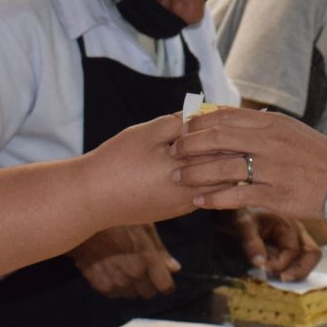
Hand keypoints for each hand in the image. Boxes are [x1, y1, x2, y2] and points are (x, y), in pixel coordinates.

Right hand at [71, 224, 180, 298]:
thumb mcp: (145, 225)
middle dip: (149, 283)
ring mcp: (116, 281)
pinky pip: (114, 295)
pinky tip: (112, 270)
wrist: (84, 218)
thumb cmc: (118, 215)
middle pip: (149, 293)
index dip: (166, 282)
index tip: (162, 276)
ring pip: (131, 295)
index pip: (165, 287)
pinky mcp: (100, 284)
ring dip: (131, 286)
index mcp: (148, 259)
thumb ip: (161, 250)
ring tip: (124, 267)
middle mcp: (134, 274)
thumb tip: (175, 269)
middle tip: (141, 268)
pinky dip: (115, 286)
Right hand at [83, 114, 220, 223]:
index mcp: (187, 170)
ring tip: (222, 149)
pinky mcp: (173, 212)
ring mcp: (183, 205)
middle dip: (230, 151)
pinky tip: (202, 166)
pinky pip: (201, 195)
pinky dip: (206, 180)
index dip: (228, 132)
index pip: (222, 150)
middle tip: (235, 133)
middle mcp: (191, 192)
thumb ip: (176, 123)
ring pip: (216, 187)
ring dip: (220, 168)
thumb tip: (197, 115)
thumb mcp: (146, 133)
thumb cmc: (117, 161)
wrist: (92, 199)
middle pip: (225, 171)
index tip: (233, 117)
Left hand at [169, 107, 326, 220]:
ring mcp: (272, 169)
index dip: (199, 122)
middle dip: (190, 144)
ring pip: (223, 168)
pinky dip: (214, 199)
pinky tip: (199, 202)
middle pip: (219, 138)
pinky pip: (236, 196)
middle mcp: (269, 143)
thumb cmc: (314, 154)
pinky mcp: (275, 195)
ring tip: (177, 177)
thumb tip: (225, 116)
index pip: (226, 116)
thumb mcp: (288, 129)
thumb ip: (258, 124)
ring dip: (195, 173)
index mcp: (271, 123)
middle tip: (173, 151)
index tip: (182, 128)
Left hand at [234, 209, 321, 279]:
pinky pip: (300, 260)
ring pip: (309, 258)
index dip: (280, 264)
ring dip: (297, 271)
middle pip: (312, 253)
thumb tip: (260, 264)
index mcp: (288, 224)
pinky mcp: (293, 245)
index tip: (264, 270)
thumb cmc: (245, 215)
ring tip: (279, 279)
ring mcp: (298, 238)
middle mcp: (298, 231)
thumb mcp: (244, 225)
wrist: (243, 209)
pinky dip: (292, 269)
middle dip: (300, 271)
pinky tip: (277, 275)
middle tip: (282, 280)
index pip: (293, 251)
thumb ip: (252, 243)